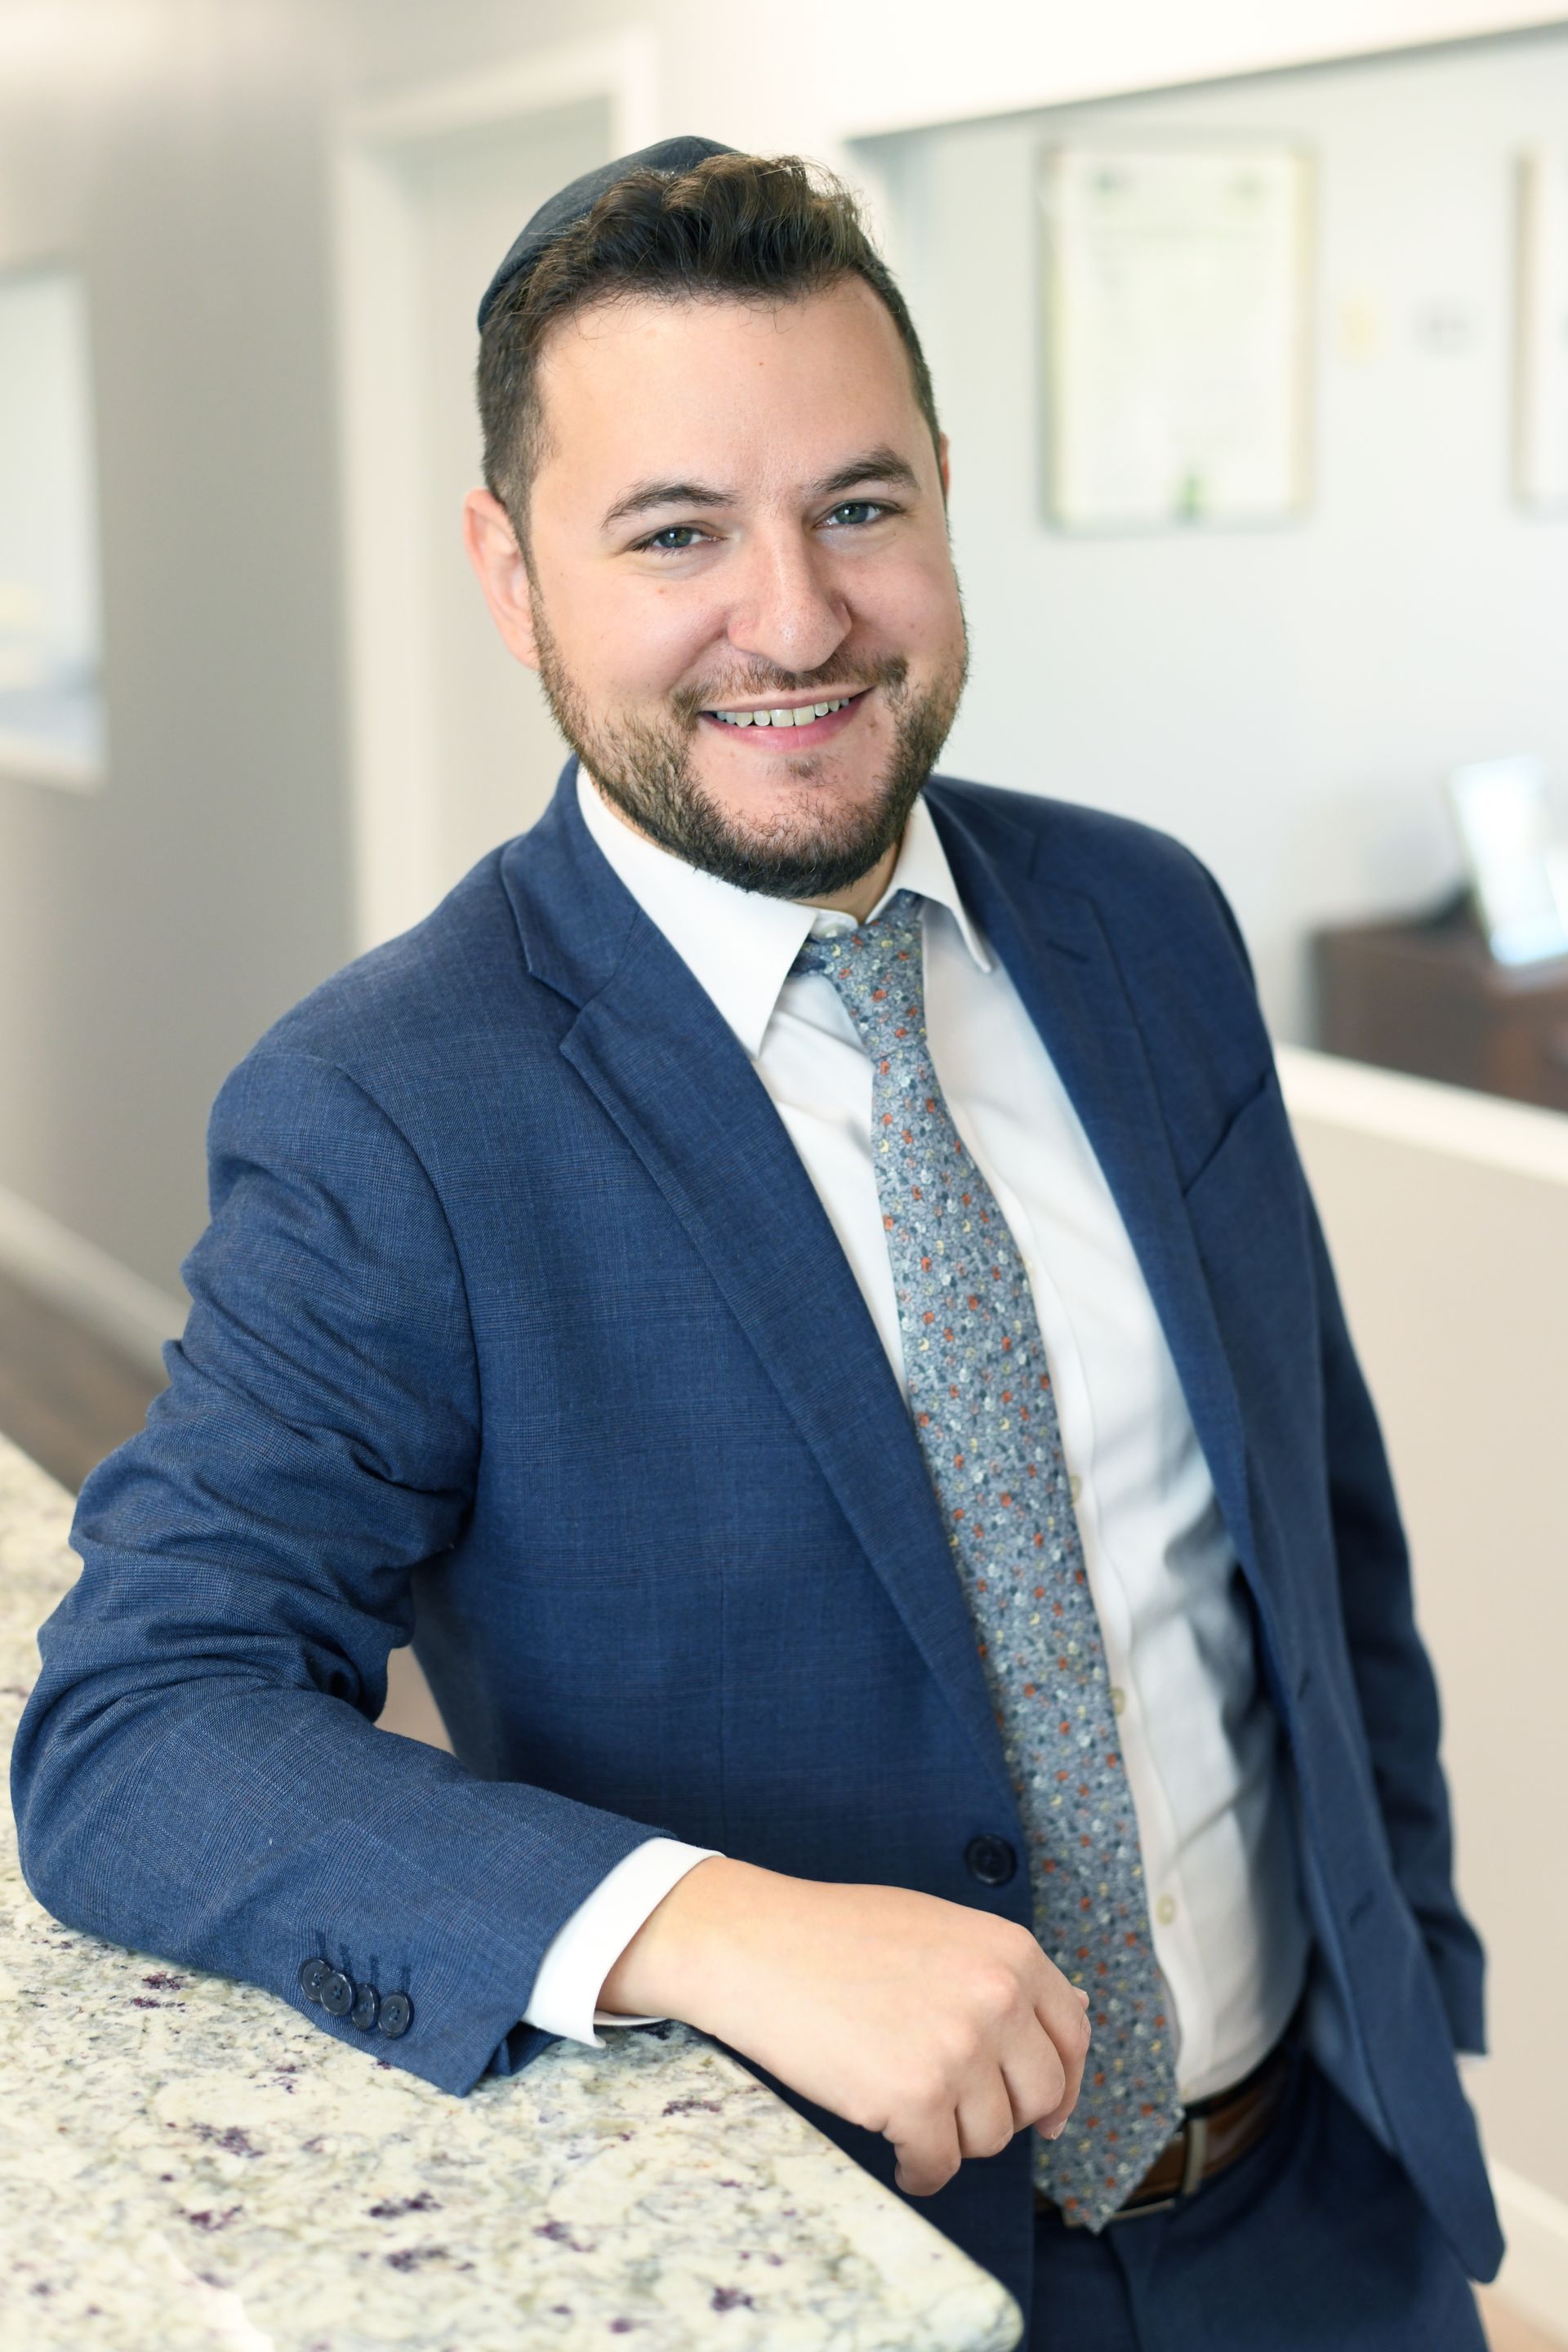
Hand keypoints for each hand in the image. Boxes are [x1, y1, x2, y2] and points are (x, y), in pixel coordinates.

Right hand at [599, 1858, 1090, 2195]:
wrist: (756, 1946)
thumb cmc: (838, 1936)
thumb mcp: (940, 1929)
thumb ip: (1004, 1972)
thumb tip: (1082, 2012)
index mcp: (1010, 1951)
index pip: (1073, 2035)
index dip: (1065, 2083)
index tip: (1047, 2114)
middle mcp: (998, 1997)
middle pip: (1040, 2096)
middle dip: (1002, 2115)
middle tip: (957, 2114)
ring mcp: (959, 2049)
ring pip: (989, 2137)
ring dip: (951, 2137)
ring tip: (904, 2107)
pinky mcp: (914, 2098)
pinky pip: (940, 2166)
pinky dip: (919, 2170)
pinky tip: (895, 2150)